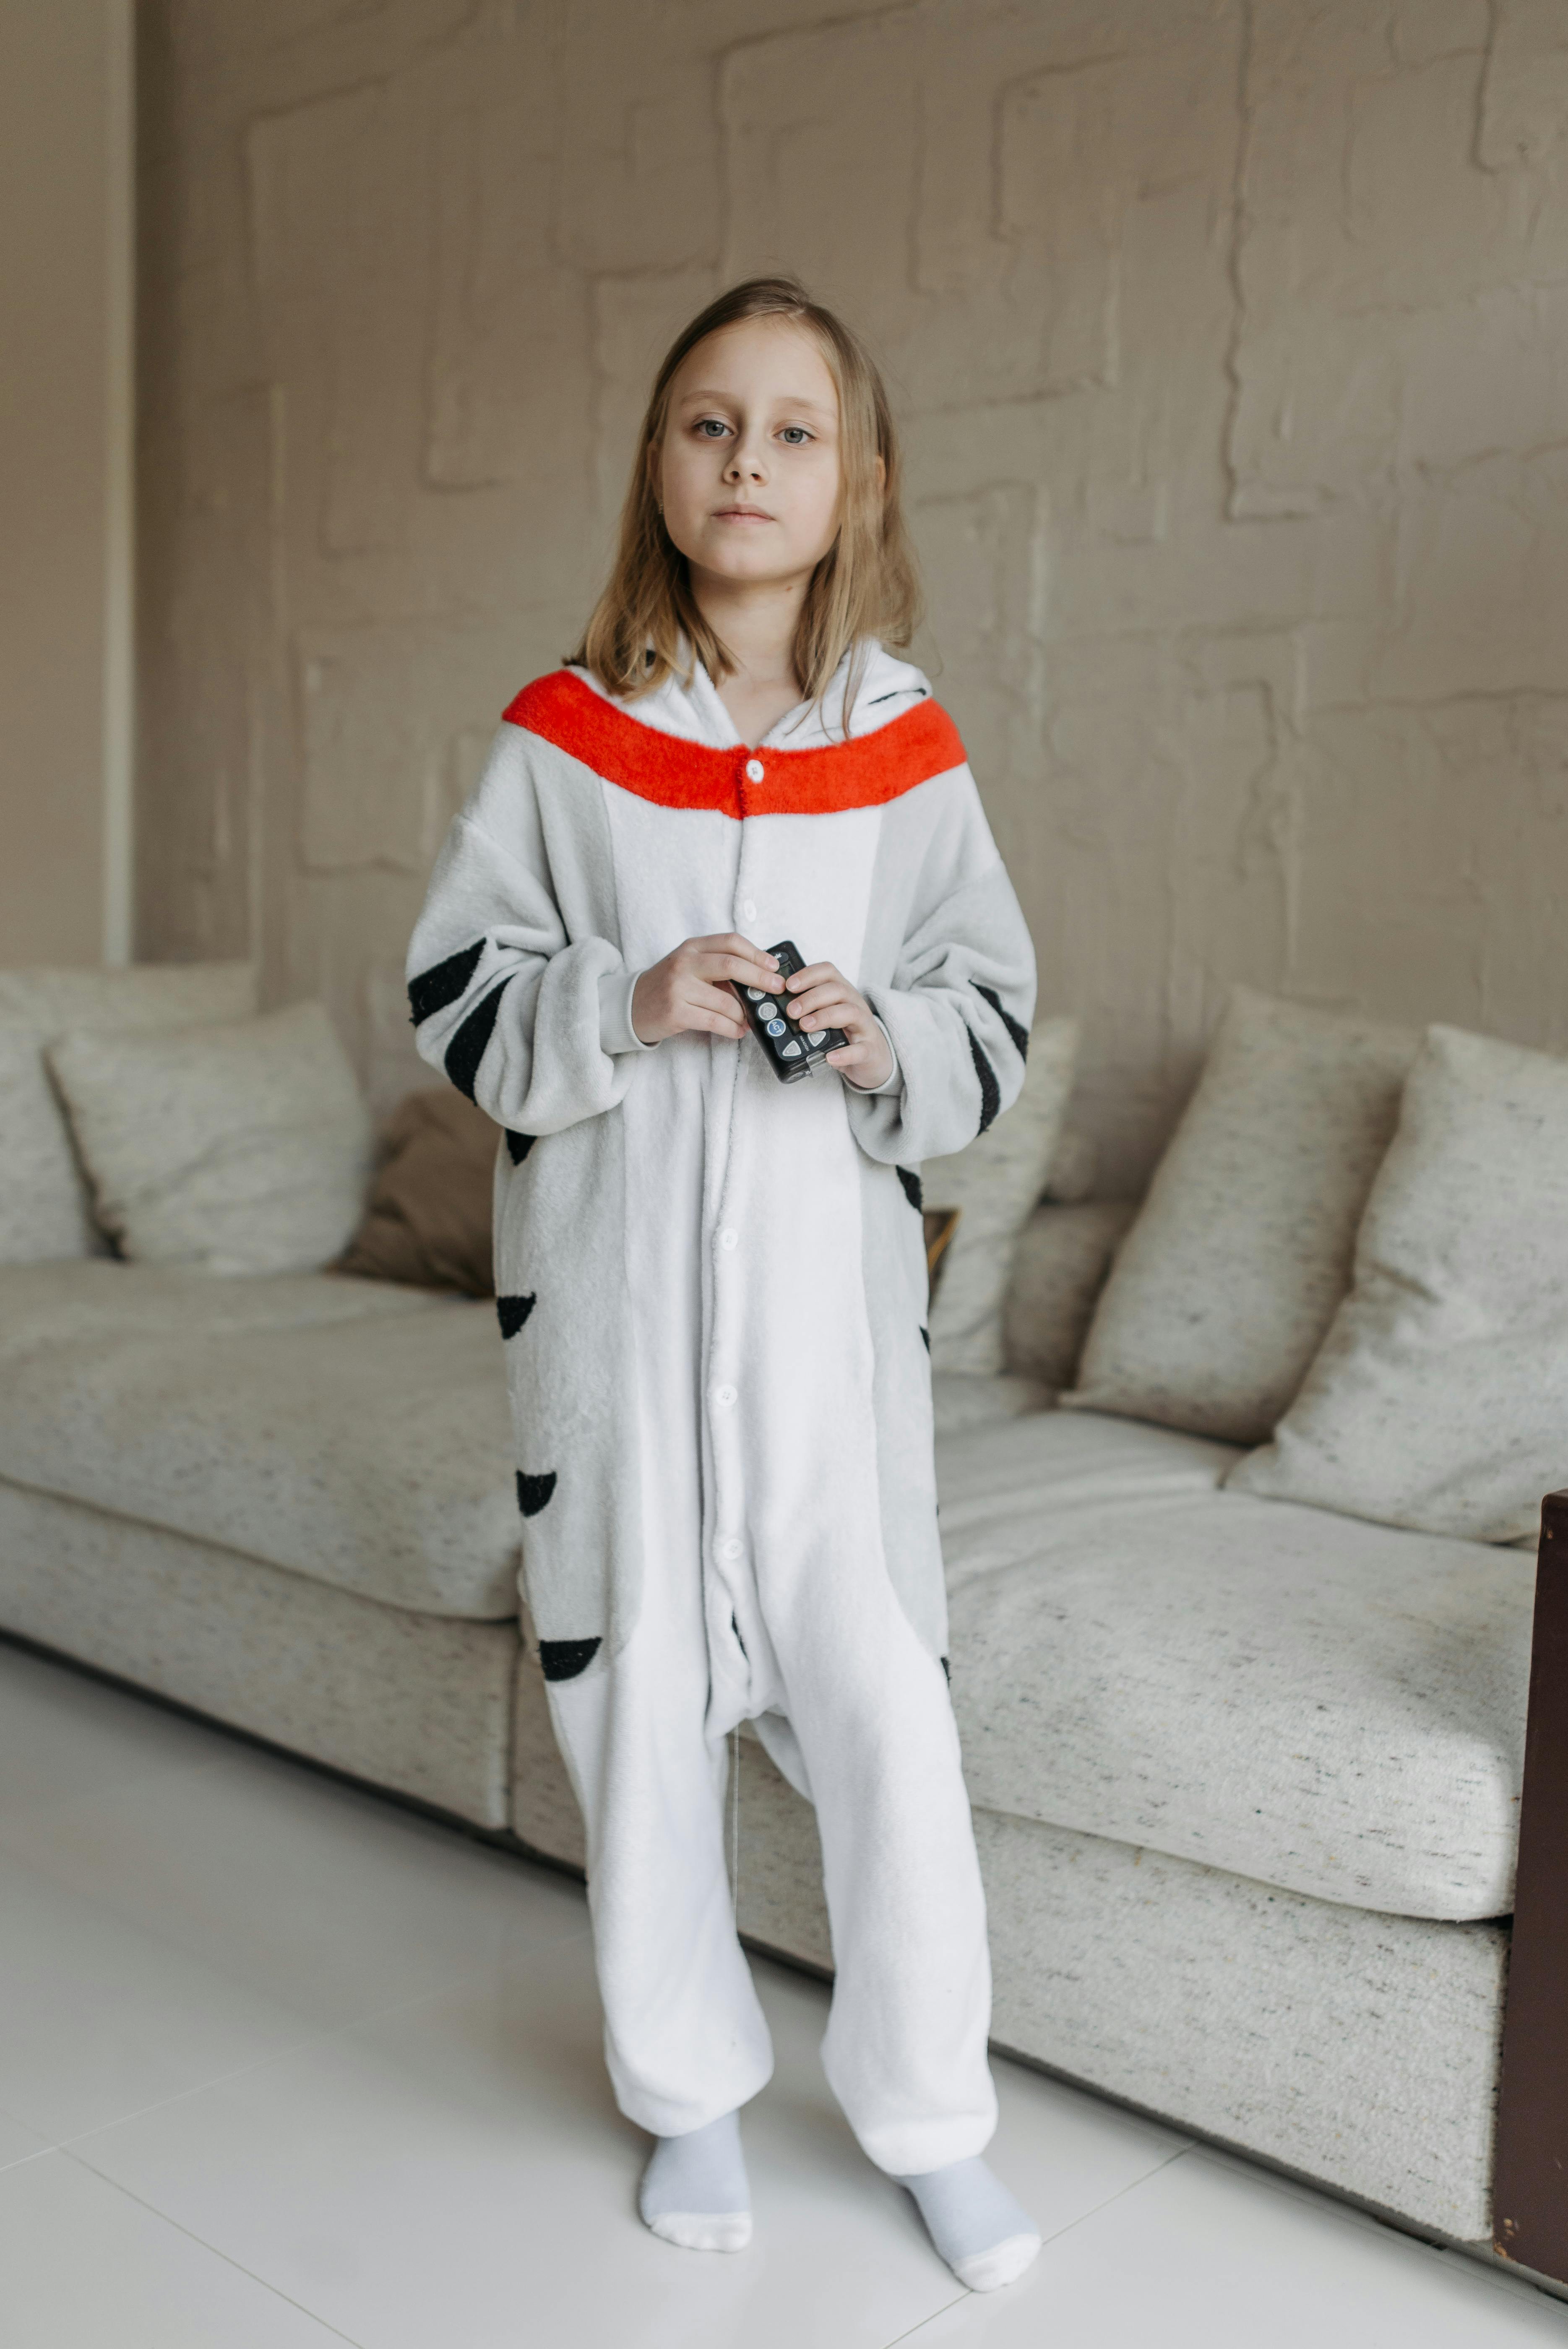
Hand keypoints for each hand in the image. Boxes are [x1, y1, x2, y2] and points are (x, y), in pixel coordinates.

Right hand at [631, 934, 780, 1044]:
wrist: (631, 1006)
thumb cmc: (667, 986)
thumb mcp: (689, 967)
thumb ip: (717, 968)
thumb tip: (758, 978)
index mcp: (691, 948)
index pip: (730, 942)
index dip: (756, 953)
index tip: (774, 966)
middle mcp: (684, 963)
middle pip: (731, 965)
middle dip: (760, 979)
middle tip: (777, 989)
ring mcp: (679, 987)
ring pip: (726, 1000)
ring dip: (745, 1013)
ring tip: (751, 1019)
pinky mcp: (676, 1012)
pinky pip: (715, 1021)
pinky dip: (732, 1028)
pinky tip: (738, 1031)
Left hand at [783, 961, 893, 1089]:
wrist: (873, 1058)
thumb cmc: (844, 1035)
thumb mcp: (827, 1016)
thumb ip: (808, 1011)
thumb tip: (774, 1011)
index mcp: (842, 993)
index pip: (828, 972)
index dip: (808, 975)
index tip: (789, 985)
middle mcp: (855, 1004)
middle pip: (837, 990)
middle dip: (811, 998)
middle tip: (792, 1011)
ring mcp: (865, 1027)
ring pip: (850, 1012)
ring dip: (825, 1017)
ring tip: (805, 1026)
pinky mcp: (870, 1050)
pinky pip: (860, 1049)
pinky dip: (844, 1053)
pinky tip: (830, 1057)